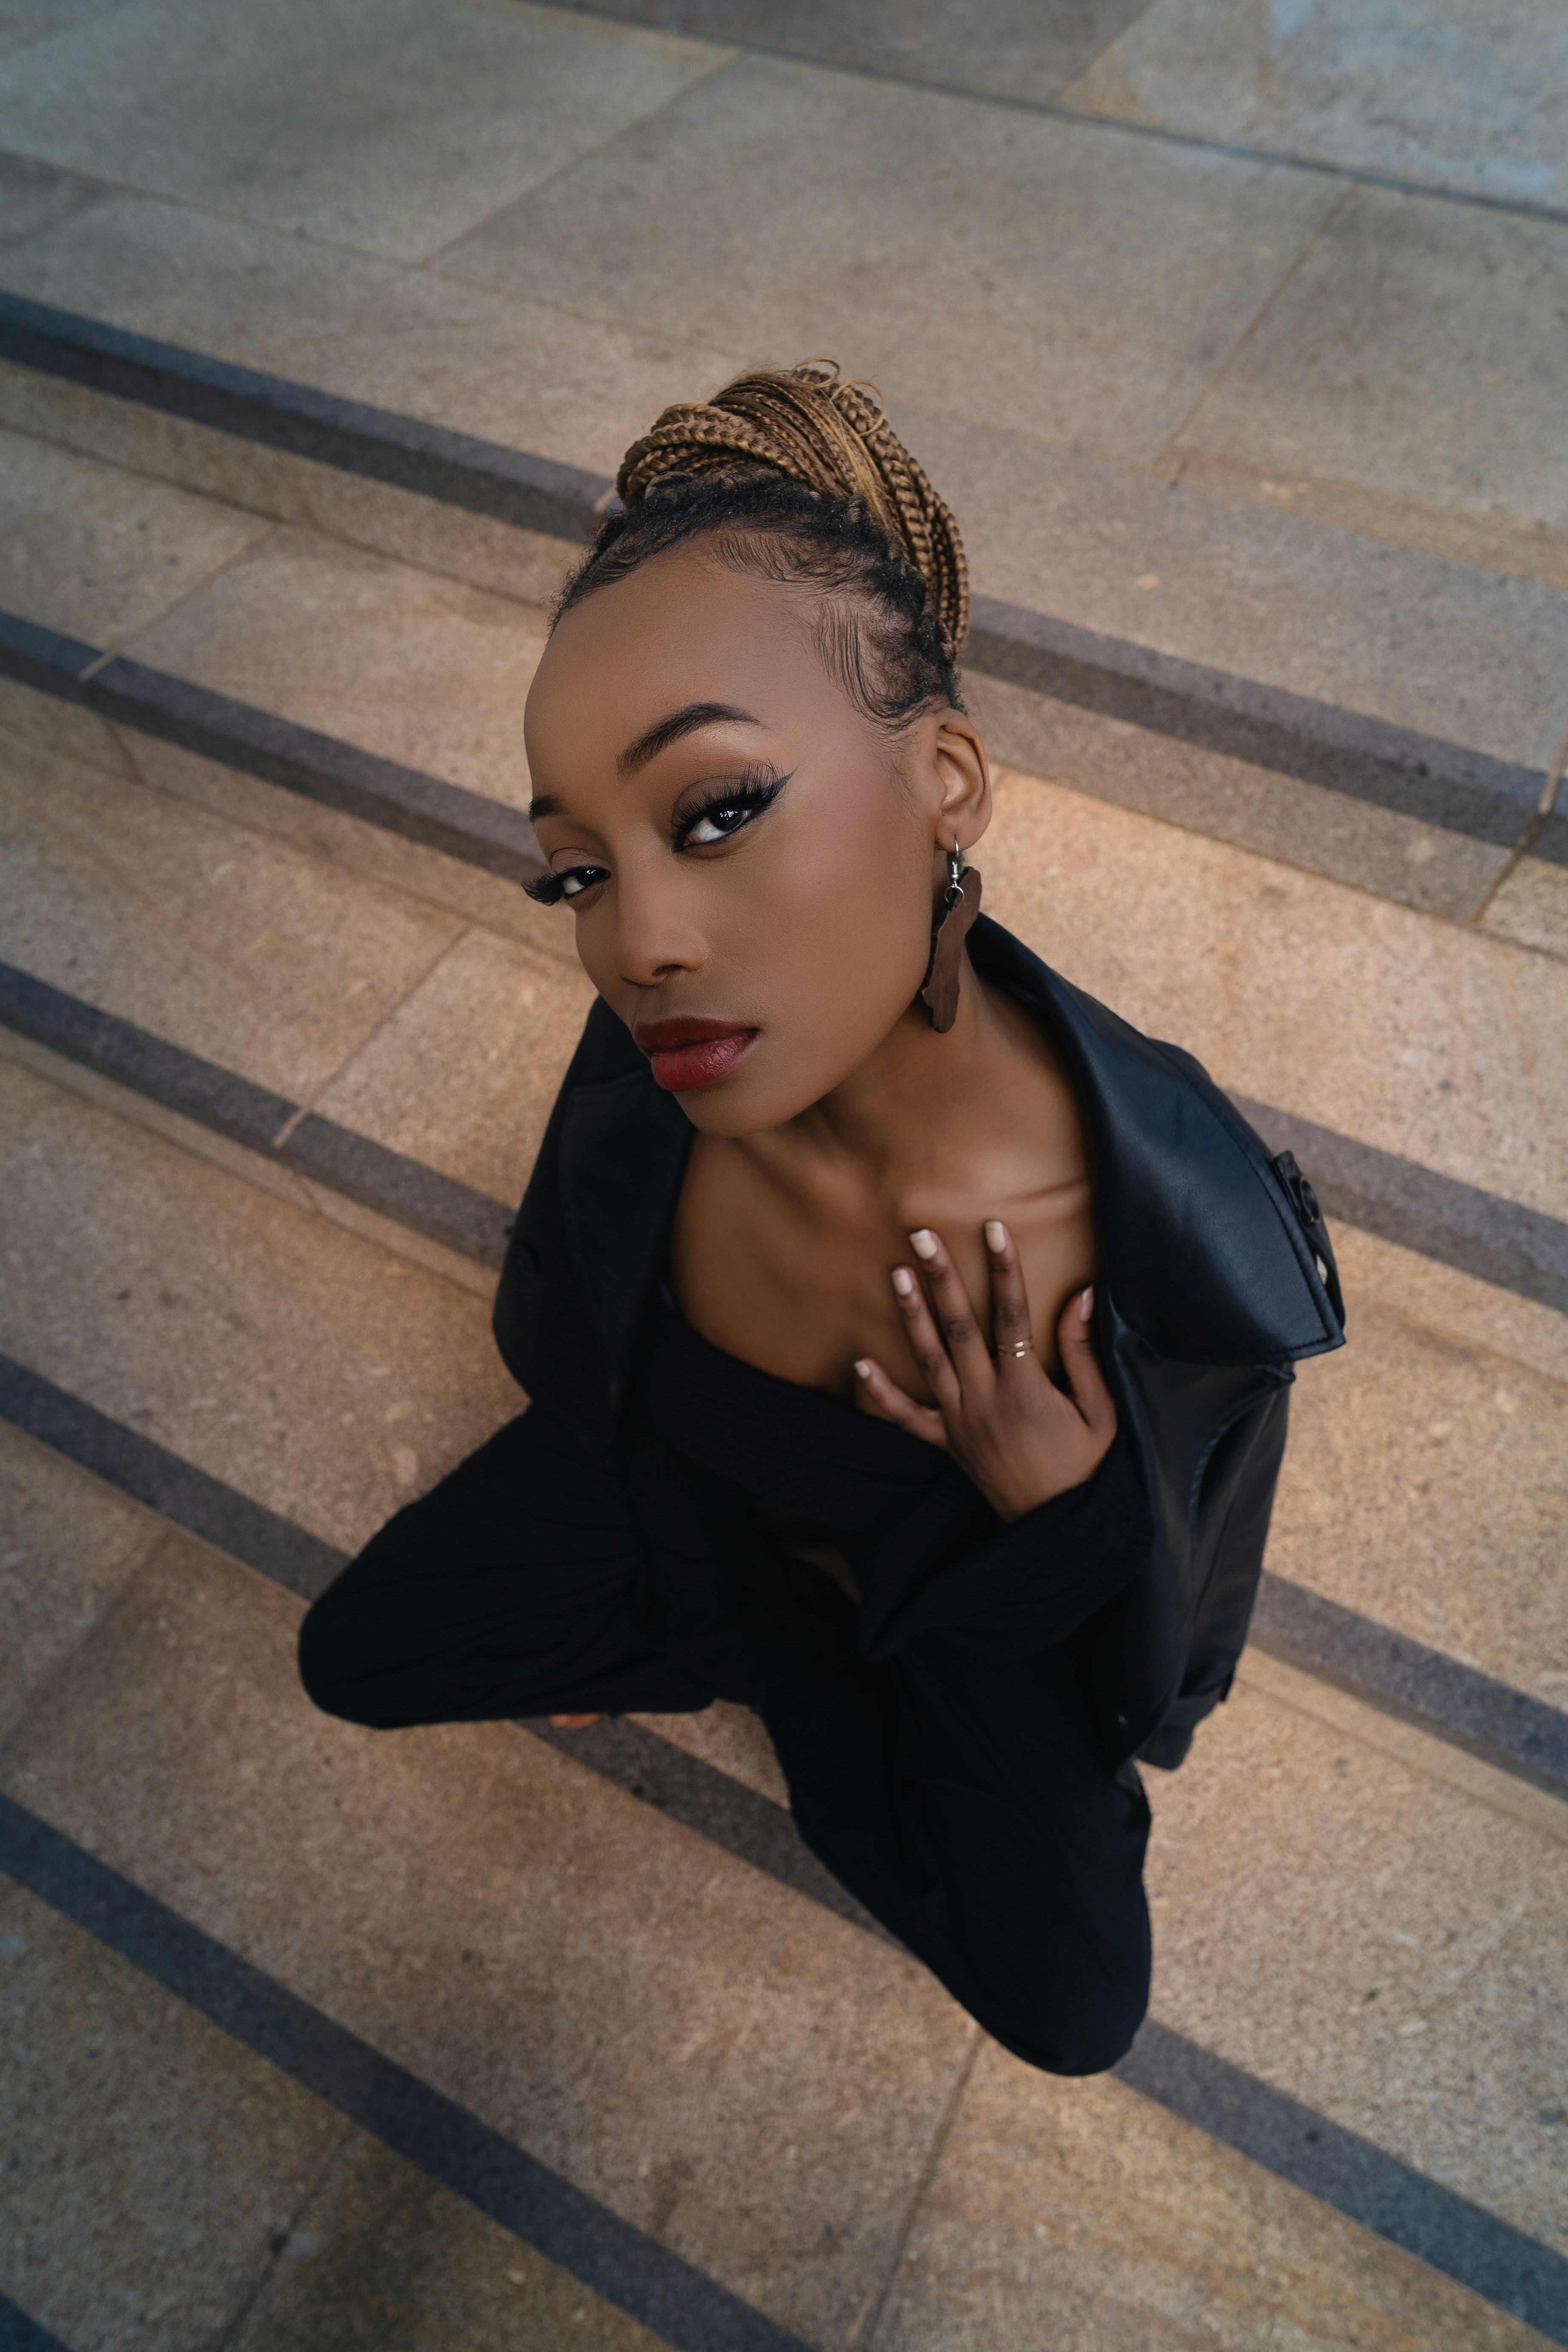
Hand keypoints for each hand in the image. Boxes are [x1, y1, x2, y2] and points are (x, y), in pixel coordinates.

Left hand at [855, 1222, 1115, 1522]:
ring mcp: (961, 1422)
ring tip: (897, 1273)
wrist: (1061, 1531)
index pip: (1013, 1316)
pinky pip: (907, 1418)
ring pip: (929, 1361)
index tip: (994, 1230)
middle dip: (942, 1278)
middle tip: (922, 1235)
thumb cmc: (1087, 1469)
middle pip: (960, 1328)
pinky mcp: (947, 1444)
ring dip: (911, 1316)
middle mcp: (986, 1401)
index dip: (1005, 1270)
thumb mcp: (1100, 1412)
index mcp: (1027, 1390)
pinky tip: (858, 1363)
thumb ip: (1083, 1354)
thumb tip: (1082, 1296)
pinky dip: (880, 1393)